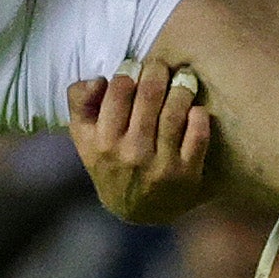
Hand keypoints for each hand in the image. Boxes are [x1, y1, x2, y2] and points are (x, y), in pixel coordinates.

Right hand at [66, 53, 216, 225]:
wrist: (135, 209)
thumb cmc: (109, 161)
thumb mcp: (83, 136)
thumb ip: (80, 101)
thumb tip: (99, 80)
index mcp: (103, 141)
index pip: (119, 89)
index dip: (130, 70)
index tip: (136, 68)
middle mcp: (131, 152)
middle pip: (150, 94)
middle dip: (158, 71)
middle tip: (161, 68)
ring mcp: (161, 164)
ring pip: (176, 109)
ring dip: (181, 87)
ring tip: (181, 81)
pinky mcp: (187, 174)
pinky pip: (198, 134)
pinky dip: (198, 115)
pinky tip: (193, 110)